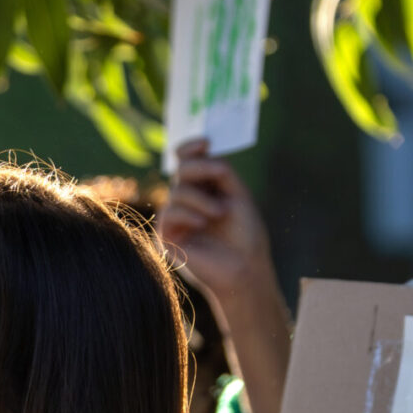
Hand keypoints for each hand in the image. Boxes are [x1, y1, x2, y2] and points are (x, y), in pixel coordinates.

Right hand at [156, 141, 292, 412]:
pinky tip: (203, 224)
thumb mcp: (238, 195)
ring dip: (201, 197)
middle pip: (181, 169)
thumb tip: (204, 150)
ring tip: (219, 213)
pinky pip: (169, 213)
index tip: (206, 142)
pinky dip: (188, 214)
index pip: (186, 160)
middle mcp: (186, 201)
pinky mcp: (167, 237)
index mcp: (203, 189)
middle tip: (221, 177)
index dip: (191, 147)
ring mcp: (175, 219)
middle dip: (201, 168)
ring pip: (177, 190)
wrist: (244, 269)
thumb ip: (221, 171)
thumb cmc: (245, 235)